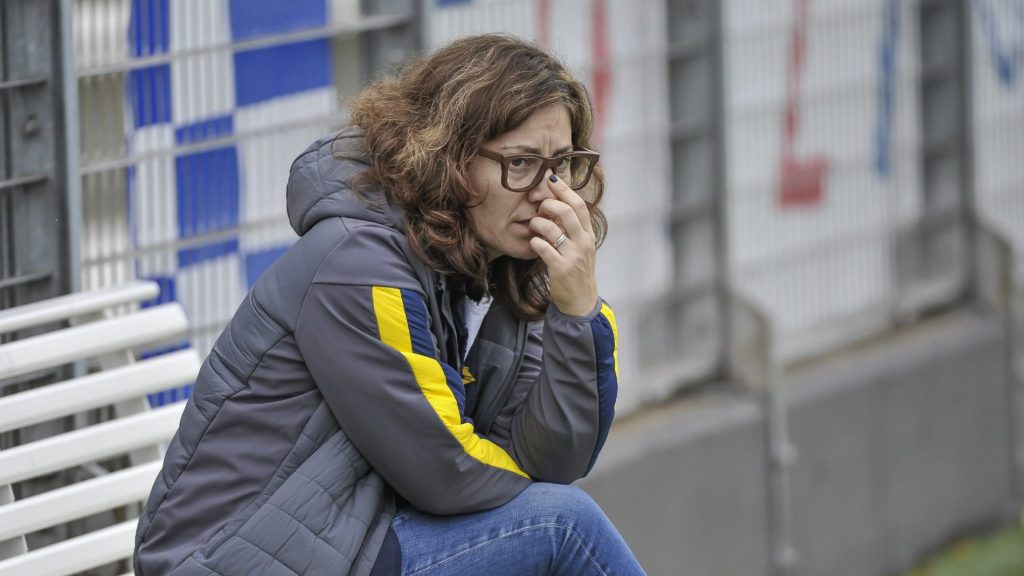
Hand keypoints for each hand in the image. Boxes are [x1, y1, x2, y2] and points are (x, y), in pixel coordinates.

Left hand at [528, 174, 598, 316]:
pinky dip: (534, 242)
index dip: (564, 189)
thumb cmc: (577, 269)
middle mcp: (583, 242)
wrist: (581, 300)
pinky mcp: (561, 268)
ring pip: (552, 229)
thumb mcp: (580, 246)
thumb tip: (556, 203)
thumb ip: (572, 227)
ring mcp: (573, 255)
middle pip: (567, 212)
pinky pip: (543, 248)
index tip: (551, 178)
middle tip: (538, 206)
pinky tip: (533, 243)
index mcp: (588, 233)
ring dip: (537, 223)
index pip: (579, 205)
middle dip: (548, 204)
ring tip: (533, 226)